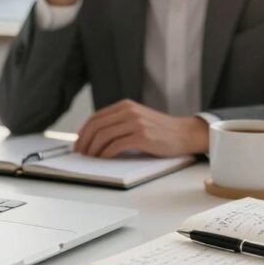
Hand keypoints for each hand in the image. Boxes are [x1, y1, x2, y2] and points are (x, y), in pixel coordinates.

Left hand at [74, 99, 209, 157]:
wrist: (184, 133)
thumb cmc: (160, 131)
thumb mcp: (137, 119)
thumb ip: (119, 122)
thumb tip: (95, 137)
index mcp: (125, 106)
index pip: (96, 117)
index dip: (83, 132)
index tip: (78, 144)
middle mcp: (129, 111)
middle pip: (96, 126)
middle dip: (84, 141)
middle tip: (80, 153)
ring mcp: (136, 123)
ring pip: (104, 136)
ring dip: (93, 149)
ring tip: (90, 158)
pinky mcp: (142, 136)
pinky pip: (116, 145)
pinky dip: (106, 153)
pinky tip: (103, 158)